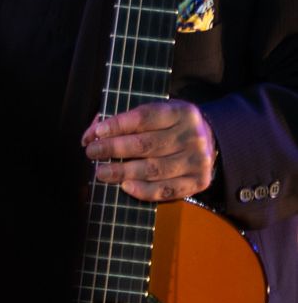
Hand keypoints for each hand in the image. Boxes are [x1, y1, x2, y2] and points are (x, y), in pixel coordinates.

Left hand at [83, 101, 217, 202]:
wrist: (210, 141)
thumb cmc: (170, 127)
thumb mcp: (155, 113)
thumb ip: (124, 120)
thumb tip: (91, 134)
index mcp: (181, 112)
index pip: (145, 117)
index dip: (118, 125)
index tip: (97, 133)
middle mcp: (192, 135)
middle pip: (146, 144)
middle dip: (113, 149)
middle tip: (92, 152)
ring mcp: (198, 160)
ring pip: (154, 168)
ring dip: (122, 171)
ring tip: (101, 172)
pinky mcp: (199, 180)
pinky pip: (166, 190)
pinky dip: (143, 190)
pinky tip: (125, 186)